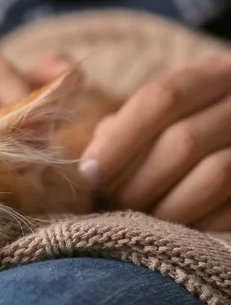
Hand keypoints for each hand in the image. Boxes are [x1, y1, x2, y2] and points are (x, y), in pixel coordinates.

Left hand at [80, 55, 230, 231]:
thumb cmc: (185, 135)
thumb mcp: (161, 118)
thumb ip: (124, 127)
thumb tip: (91, 166)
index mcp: (216, 75)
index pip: (161, 98)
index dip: (119, 139)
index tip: (88, 174)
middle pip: (183, 140)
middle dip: (137, 181)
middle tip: (113, 204)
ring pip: (213, 175)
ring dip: (165, 206)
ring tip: (140, 219)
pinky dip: (197, 224)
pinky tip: (175, 229)